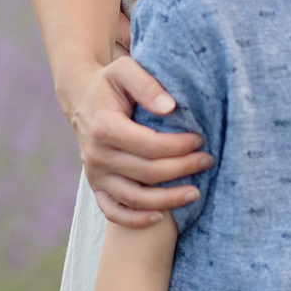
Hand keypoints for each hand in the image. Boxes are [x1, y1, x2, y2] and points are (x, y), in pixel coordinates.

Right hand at [72, 58, 213, 227]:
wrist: (82, 99)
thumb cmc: (111, 83)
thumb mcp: (125, 70)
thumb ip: (147, 85)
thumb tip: (170, 107)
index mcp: (105, 127)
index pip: (150, 145)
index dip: (178, 146)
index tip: (200, 140)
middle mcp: (97, 155)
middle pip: (147, 172)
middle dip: (182, 169)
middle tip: (208, 161)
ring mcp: (95, 174)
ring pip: (133, 197)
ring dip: (167, 200)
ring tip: (196, 193)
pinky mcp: (96, 185)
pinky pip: (113, 211)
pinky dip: (135, 219)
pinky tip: (160, 217)